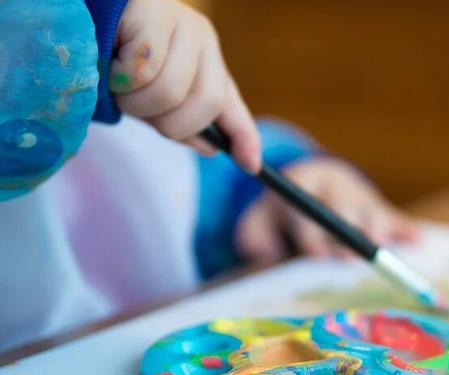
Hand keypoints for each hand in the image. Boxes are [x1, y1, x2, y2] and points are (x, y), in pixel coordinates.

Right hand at [110, 0, 259, 170]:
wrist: (78, 14)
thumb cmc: (108, 57)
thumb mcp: (149, 95)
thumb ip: (179, 120)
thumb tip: (211, 148)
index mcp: (205, 61)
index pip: (231, 104)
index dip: (244, 137)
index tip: (251, 166)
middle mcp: (202, 38)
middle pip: (206, 104)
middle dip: (166, 121)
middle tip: (134, 105)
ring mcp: (181, 21)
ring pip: (171, 92)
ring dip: (134, 100)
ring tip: (116, 80)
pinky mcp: (154, 9)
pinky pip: (144, 68)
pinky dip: (120, 75)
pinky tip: (109, 57)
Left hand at [235, 158, 417, 265]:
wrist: (310, 181)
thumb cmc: (280, 215)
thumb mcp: (258, 220)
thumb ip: (254, 238)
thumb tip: (262, 257)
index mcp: (301, 186)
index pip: (306, 209)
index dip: (311, 233)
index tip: (315, 254)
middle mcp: (333, 187)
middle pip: (342, 210)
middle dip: (345, 234)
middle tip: (349, 258)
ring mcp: (359, 196)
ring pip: (370, 212)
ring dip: (376, 231)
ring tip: (380, 251)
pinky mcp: (379, 207)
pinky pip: (395, 219)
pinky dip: (406, 231)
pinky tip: (417, 242)